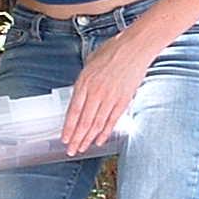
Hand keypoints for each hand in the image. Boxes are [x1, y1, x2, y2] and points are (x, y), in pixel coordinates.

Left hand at [64, 32, 154, 155]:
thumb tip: (79, 95)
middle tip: (71, 150)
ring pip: (97, 124)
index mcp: (84, 82)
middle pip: (84, 122)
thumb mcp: (90, 63)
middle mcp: (96, 92)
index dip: (68, 128)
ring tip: (82, 149)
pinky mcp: (124, 100)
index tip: (64, 139)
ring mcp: (110, 98)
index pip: (73, 111)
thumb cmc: (112, 51)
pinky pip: (112, 120)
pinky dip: (105, 132)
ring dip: (89, 139)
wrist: (134, 47)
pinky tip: (99, 140)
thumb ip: (84, 81)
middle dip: (76, 138)